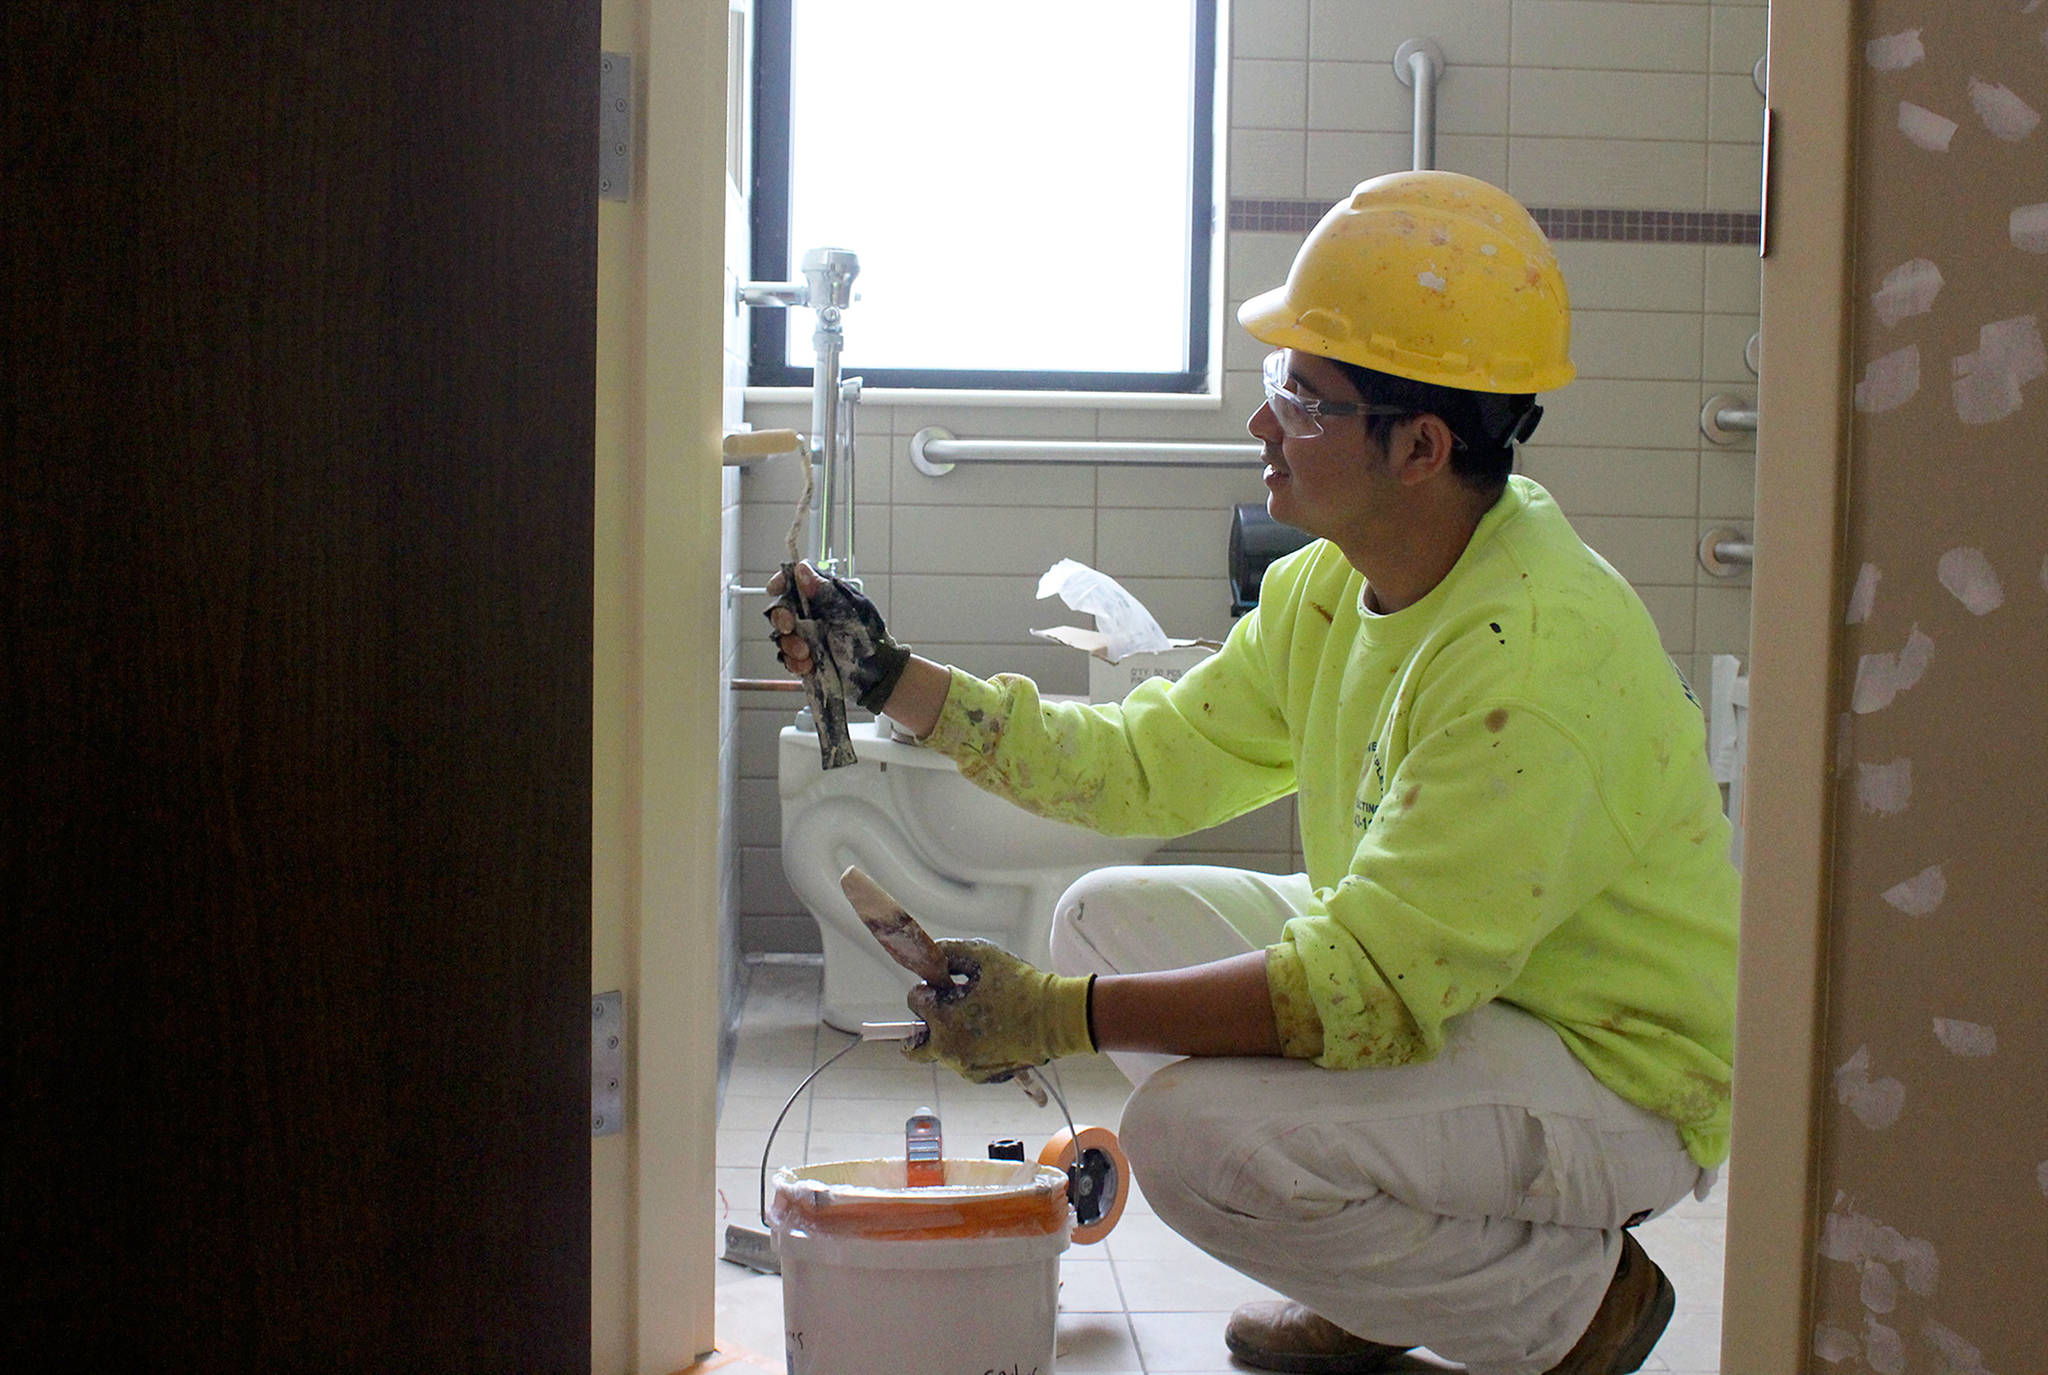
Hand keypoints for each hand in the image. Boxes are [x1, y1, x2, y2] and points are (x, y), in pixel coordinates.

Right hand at [765, 561, 911, 712]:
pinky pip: (788, 659)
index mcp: (820, 596)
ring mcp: (805, 637)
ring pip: (781, 636)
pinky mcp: (805, 659)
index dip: (780, 583)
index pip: (793, 582)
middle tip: (789, 626)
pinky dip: (794, 663)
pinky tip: (808, 665)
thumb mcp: (850, 608)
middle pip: (780, 610)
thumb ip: (825, 591)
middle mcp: (809, 614)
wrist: (878, 671)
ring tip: (806, 653)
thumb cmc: (869, 635)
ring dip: (789, 644)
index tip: (774, 590)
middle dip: (780, 618)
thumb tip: (801, 569)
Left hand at [903, 939, 1094, 1083]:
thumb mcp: (982, 955)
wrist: (1056, 1018)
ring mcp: (965, 1067)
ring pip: (940, 1051)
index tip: (948, 985)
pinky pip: (962, 1061)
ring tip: (978, 1016)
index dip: (930, 988)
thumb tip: (931, 958)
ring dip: (948, 1034)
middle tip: (943, 1010)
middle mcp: (949, 1049)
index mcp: (944, 1020)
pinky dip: (967, 1047)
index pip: (914, 1001)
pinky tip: (989, 1031)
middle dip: (924, 1024)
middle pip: (914, 1044)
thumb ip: (948, 952)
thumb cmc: (1021, 985)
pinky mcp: (981, 1076)